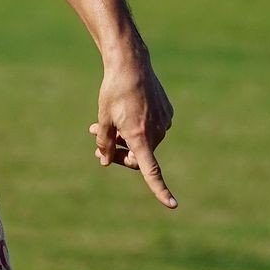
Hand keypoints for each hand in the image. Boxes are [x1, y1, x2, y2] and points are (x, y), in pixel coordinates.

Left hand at [90, 45, 175, 208]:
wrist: (131, 64)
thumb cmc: (114, 91)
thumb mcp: (103, 118)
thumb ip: (104, 143)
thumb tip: (104, 161)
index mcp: (140, 136)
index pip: (151, 170)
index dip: (160, 189)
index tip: (172, 205)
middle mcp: (156, 132)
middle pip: (139, 155)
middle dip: (119, 153)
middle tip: (98, 144)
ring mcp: (164, 122)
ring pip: (144, 140)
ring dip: (126, 138)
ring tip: (102, 126)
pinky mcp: (167, 112)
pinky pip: (151, 128)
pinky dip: (137, 127)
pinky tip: (124, 113)